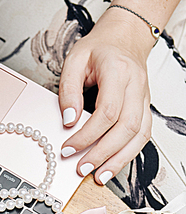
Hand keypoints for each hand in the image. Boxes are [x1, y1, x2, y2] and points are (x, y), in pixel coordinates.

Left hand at [58, 8, 153, 184]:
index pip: (107, 111)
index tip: (68, 148)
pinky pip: (143, 135)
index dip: (87, 135)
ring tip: (99, 175)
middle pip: (125, 127)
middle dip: (102, 152)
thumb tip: (68, 120)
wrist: (125, 37)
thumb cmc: (100, 48)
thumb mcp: (74, 60)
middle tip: (82, 168)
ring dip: (119, 159)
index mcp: (118, 71)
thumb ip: (68, 90)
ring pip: (139, 134)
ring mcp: (144, 98)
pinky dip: (128, 154)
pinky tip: (113, 165)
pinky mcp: (145, 108)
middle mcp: (136, 86)